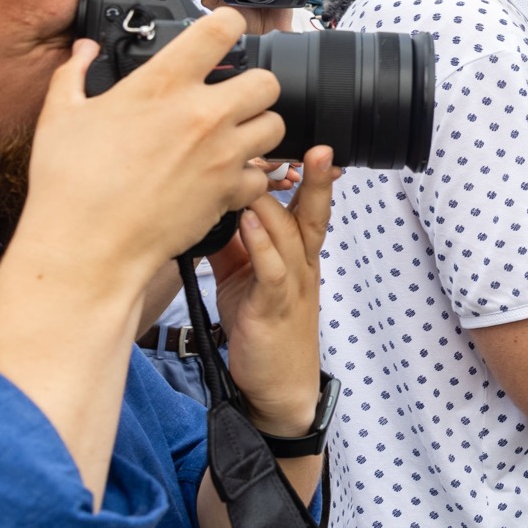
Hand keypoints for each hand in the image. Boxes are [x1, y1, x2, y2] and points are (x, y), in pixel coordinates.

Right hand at [22, 11, 282, 268]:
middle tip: (233, 98)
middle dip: (254, 86)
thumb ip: (75, 74)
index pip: (220, 29)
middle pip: (268, 82)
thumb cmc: (71, 182)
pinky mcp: (230, 190)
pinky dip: (249, 178)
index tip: (225, 31)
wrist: (88, 245)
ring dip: (258, 129)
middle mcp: (203, 113)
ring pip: (276, 126)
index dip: (228, 24)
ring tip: (234, 137)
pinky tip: (225, 178)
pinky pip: (262, 176)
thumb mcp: (60, 115)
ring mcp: (223, 153)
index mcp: (163, 84)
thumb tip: (83, 50)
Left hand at [213, 147, 337, 437]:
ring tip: (261, 173)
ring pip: (292, 236)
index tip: (294, 142)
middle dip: (315, 178)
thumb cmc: (262, 329)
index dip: (305, 175)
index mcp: (297, 256)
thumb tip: (212, 206)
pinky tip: (247, 222)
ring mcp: (292, 286)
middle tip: (314, 147)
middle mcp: (302, 266)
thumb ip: (236, 243)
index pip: (306, 207)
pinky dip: (262, 245)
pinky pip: (273, 271)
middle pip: (313, 213)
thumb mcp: (245, 278)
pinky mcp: (274, 309)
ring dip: (276, 203)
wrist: (277, 385)